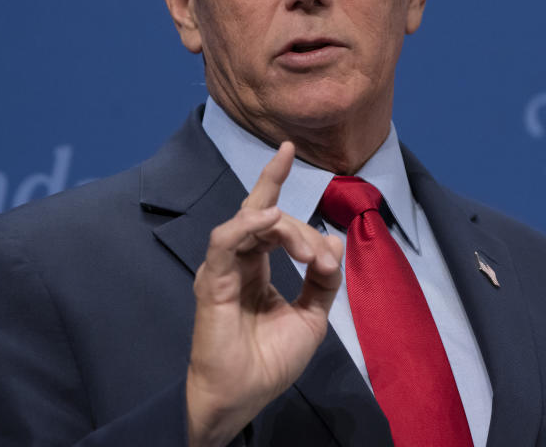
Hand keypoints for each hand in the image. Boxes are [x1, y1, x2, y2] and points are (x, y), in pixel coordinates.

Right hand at [185, 142, 344, 446]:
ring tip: (308, 255)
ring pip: (251, 222)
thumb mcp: (311, 316)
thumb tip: (334, 242)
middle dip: (297, 225)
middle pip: (262, 213)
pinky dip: (247, 225)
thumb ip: (323, 280)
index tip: (289, 149)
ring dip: (285, 229)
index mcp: (255, 267)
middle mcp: (237, 261)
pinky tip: (270, 219)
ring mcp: (222, 268)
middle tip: (319, 259)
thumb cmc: (269, 362)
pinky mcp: (211, 280)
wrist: (243, 396)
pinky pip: (226, 241)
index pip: (265, 214)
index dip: (274, 179)